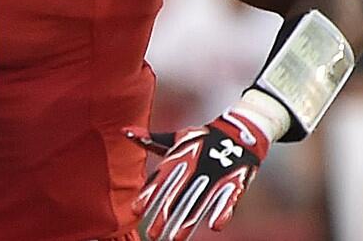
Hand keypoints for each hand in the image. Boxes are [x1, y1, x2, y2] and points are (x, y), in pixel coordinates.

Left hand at [124, 111, 268, 240]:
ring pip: (199, 203)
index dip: (148, 195)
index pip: (161, 179)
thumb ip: (150, 140)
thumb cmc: (201, 139)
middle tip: (152, 235)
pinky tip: (214, 226)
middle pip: (177, 195)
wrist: (238, 132)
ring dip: (187, 222)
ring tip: (175, 239)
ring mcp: (215, 175)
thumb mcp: (176, 138)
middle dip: (164, 215)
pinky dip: (223, 211)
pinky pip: (228, 199)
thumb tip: (125, 131)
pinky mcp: (234, 182)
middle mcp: (195, 168)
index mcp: (180, 157)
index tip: (136, 210)